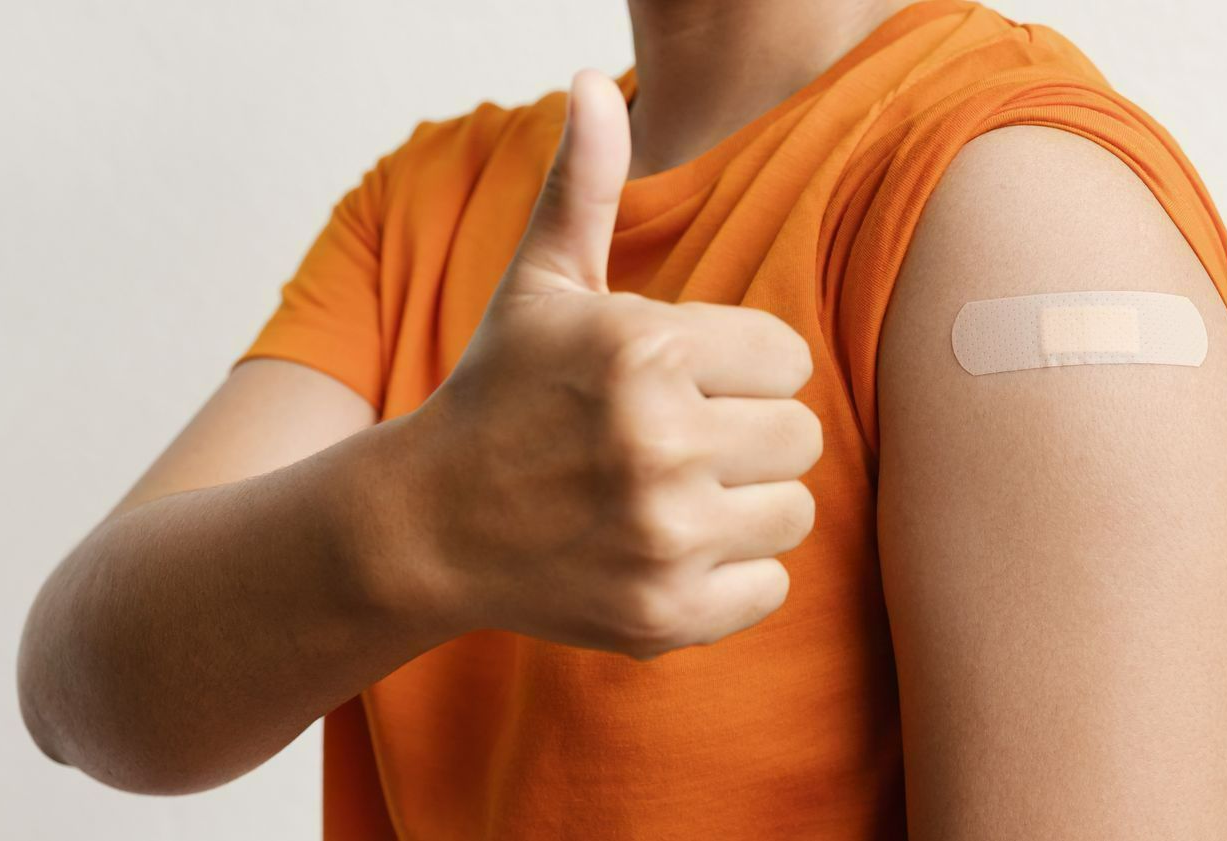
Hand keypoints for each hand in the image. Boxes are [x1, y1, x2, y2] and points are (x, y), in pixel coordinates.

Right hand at [405, 70, 820, 658]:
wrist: (426, 525)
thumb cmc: (497, 394)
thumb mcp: (539, 285)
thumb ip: (582, 185)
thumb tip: (592, 80)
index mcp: (646, 350)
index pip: (787, 358)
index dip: (734, 368)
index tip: (674, 384)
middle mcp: (660, 444)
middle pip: (801, 435)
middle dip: (744, 434)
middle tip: (672, 443)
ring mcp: (662, 539)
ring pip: (793, 511)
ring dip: (742, 505)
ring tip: (668, 496)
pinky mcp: (664, 617)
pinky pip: (770, 588)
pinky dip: (728, 577)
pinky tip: (660, 552)